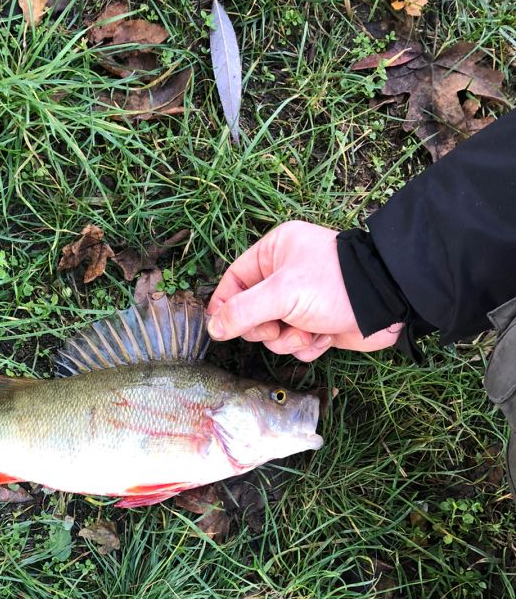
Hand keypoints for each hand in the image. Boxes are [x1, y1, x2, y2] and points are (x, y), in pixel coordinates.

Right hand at [206, 221, 402, 361]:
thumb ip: (243, 311)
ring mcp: (301, 302)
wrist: (385, 305)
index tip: (220, 328)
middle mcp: (285, 275)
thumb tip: (213, 327)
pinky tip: (324, 336)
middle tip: (278, 325)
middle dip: (265, 328)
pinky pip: (295, 344)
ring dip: (289, 340)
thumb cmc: (334, 285)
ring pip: (273, 334)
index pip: (234, 280)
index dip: (225, 305)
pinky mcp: (316, 324)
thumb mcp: (282, 293)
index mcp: (274, 252)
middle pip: (250, 313)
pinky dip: (307, 346)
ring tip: (309, 330)